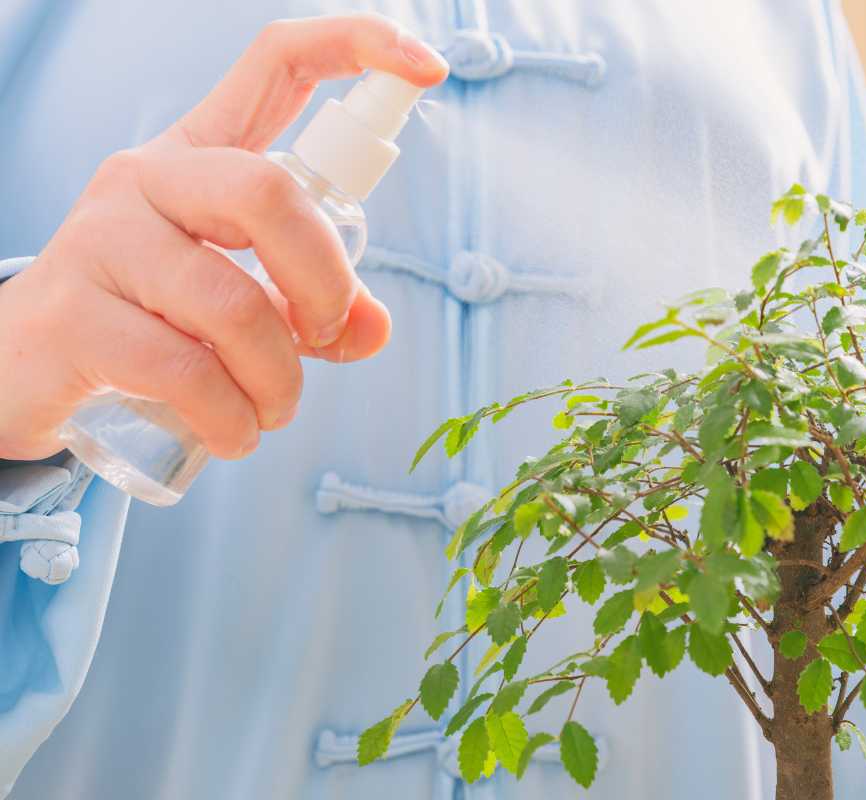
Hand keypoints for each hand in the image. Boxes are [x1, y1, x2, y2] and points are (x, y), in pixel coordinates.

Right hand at [0, 14, 447, 460]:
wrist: (25, 371)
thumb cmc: (150, 323)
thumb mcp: (243, 304)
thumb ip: (314, 310)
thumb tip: (374, 328)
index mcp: (201, 156)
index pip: (275, 64)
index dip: (355, 47)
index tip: (428, 67)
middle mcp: (148, 179)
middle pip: (266, 192)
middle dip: (324, 282)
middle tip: (325, 337)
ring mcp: (101, 240)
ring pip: (231, 302)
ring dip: (278, 379)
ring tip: (272, 411)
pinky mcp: (73, 313)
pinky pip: (181, 368)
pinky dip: (230, 417)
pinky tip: (234, 435)